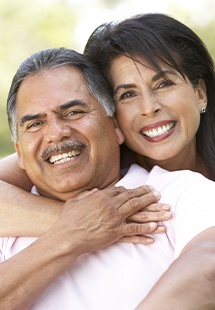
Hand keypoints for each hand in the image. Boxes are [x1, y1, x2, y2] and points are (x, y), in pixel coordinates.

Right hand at [52, 185, 168, 254]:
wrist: (66, 236)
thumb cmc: (68, 218)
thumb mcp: (76, 201)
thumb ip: (87, 194)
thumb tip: (95, 191)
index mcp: (102, 196)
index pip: (122, 190)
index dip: (134, 189)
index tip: (142, 188)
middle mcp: (111, 205)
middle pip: (133, 198)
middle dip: (147, 195)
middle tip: (158, 194)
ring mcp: (114, 219)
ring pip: (137, 212)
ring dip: (152, 210)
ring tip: (164, 209)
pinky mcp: (115, 233)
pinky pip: (133, 230)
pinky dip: (145, 229)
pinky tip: (155, 229)